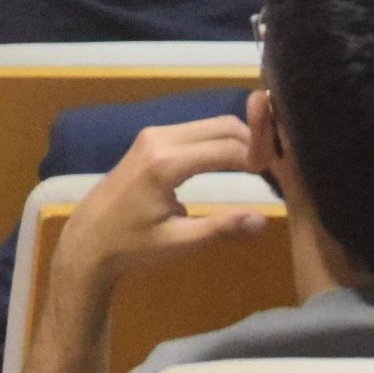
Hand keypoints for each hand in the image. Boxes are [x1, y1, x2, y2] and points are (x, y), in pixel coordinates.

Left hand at [56, 117, 269, 285]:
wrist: (88, 241)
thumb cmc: (130, 246)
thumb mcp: (177, 243)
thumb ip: (220, 229)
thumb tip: (264, 221)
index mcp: (165, 163)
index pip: (228, 149)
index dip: (260, 157)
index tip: (285, 174)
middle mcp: (159, 138)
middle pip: (222, 127)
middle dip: (255, 141)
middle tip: (282, 167)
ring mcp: (153, 135)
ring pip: (210, 126)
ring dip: (239, 140)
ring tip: (266, 166)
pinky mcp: (151, 140)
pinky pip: (196, 132)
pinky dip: (221, 142)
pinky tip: (238, 162)